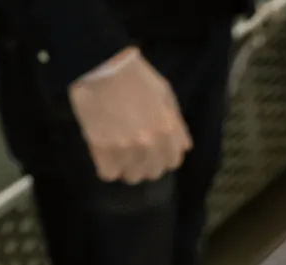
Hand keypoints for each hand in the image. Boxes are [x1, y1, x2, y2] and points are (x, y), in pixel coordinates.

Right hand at [69, 47, 191, 183]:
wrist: (102, 66)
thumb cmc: (135, 77)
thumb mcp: (166, 95)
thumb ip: (177, 124)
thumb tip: (184, 147)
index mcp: (168, 129)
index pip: (172, 162)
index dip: (161, 157)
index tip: (151, 151)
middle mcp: (151, 143)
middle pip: (152, 172)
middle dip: (143, 164)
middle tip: (131, 151)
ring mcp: (127, 148)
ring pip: (131, 176)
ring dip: (124, 167)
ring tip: (116, 151)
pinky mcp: (104, 149)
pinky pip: (108, 174)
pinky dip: (105, 167)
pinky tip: (103, 153)